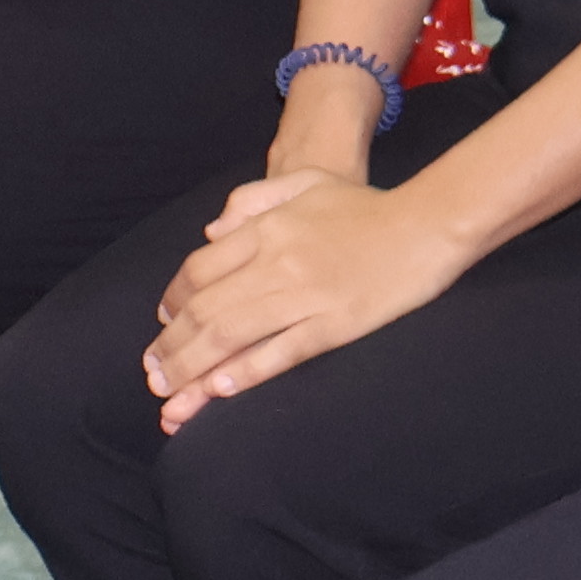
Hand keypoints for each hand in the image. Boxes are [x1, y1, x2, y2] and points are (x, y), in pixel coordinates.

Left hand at [144, 169, 463, 419]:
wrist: (427, 223)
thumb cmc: (365, 205)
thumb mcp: (303, 184)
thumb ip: (251, 201)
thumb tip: (210, 232)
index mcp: (266, 229)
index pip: (199, 269)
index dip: (173, 300)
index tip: (162, 322)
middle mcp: (276, 262)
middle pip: (206, 309)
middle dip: (171, 347)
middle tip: (153, 375)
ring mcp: (306, 295)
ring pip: (232, 336)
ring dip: (194, 369)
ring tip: (171, 396)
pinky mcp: (335, 324)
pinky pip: (281, 351)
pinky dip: (246, 372)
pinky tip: (220, 390)